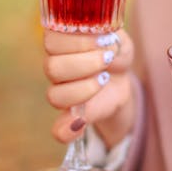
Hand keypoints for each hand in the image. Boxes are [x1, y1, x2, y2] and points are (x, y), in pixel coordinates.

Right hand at [43, 28, 135, 147]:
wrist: (119, 78)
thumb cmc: (114, 53)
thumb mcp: (120, 43)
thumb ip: (114, 42)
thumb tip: (107, 51)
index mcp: (60, 43)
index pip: (51, 40)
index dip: (77, 41)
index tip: (101, 40)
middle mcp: (54, 67)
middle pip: (52, 68)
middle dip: (84, 64)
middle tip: (106, 60)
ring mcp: (61, 92)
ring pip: (55, 96)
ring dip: (85, 88)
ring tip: (105, 79)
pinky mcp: (72, 116)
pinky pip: (59, 130)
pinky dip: (68, 130)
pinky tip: (81, 122)